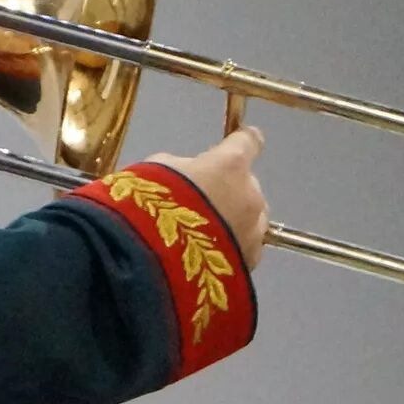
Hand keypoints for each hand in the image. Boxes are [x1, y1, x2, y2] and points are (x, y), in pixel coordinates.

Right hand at [149, 127, 269, 268]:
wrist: (151, 264)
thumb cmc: (150, 207)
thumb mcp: (156, 171)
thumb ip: (181, 168)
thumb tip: (187, 175)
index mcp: (230, 165)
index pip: (248, 142)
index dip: (243, 140)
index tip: (242, 139)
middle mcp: (250, 196)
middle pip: (249, 186)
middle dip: (231, 190)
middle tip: (205, 201)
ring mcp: (253, 233)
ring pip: (253, 220)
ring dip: (237, 220)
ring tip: (209, 234)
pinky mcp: (248, 265)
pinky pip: (246, 249)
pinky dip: (234, 248)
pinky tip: (212, 257)